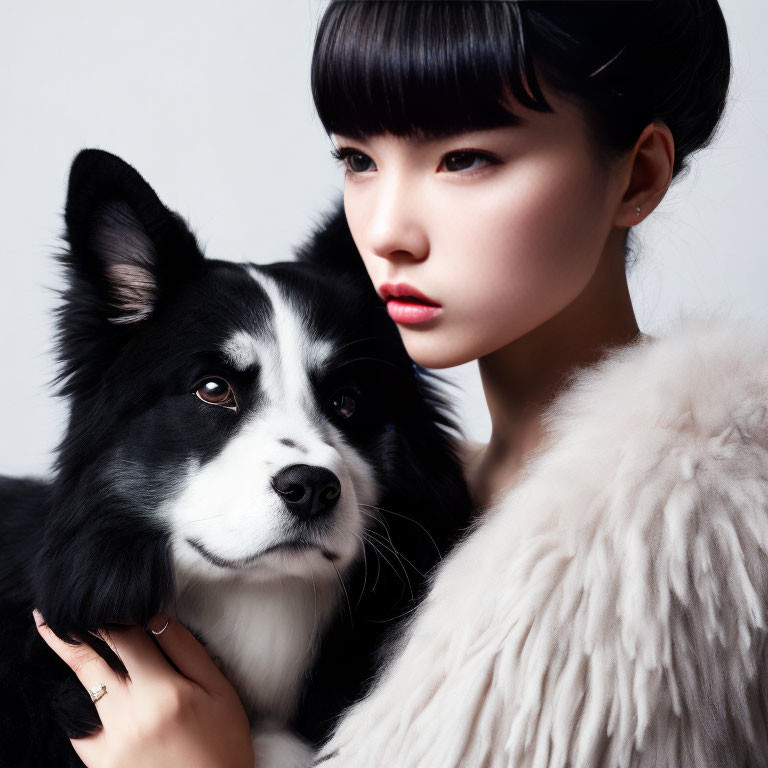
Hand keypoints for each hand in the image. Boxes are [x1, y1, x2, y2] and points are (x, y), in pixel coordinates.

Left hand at [33, 609, 254, 767]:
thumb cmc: (223, 743)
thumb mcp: (219, 690)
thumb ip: (187, 649)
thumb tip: (156, 616)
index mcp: (164, 691)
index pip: (126, 638)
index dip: (112, 615)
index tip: (101, 602)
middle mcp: (131, 715)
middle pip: (90, 663)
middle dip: (70, 635)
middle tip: (46, 616)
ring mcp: (112, 743)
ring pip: (82, 694)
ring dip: (77, 668)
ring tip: (60, 642)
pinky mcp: (102, 766)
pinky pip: (80, 732)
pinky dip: (82, 713)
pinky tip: (88, 702)